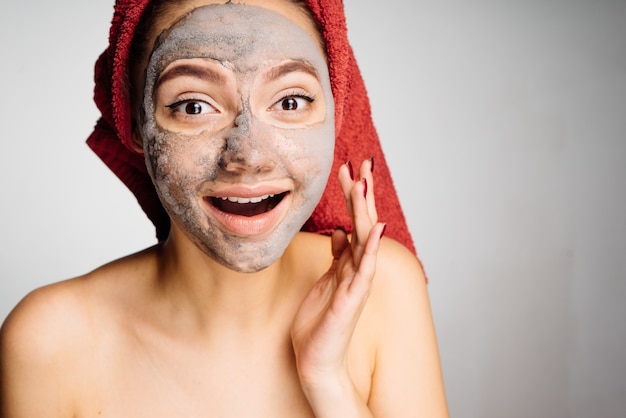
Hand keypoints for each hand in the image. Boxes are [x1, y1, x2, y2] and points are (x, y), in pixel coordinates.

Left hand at [291, 158, 384, 397]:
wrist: (316, 361)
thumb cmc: (319, 324)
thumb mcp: (325, 281)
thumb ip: (336, 257)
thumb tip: (339, 231)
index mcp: (347, 264)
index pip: (353, 222)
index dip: (353, 197)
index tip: (348, 169)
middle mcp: (356, 270)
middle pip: (361, 224)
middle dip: (362, 194)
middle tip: (362, 163)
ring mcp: (356, 283)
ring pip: (363, 240)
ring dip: (364, 212)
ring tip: (364, 184)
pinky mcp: (351, 299)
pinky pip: (363, 269)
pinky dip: (370, 248)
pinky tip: (374, 228)